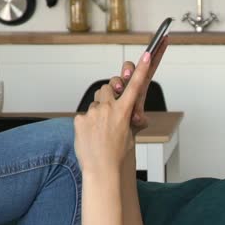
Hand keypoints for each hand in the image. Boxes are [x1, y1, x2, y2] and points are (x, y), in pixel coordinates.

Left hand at [74, 39, 168, 173]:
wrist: (101, 170)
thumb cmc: (117, 156)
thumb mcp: (130, 135)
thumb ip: (129, 119)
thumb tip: (132, 114)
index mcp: (124, 112)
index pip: (135, 86)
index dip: (141, 69)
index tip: (146, 53)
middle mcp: (108, 109)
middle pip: (108, 88)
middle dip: (110, 94)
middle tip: (111, 108)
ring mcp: (92, 113)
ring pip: (96, 102)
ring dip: (99, 110)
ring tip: (100, 129)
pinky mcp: (79, 119)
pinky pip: (85, 115)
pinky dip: (88, 123)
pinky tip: (91, 136)